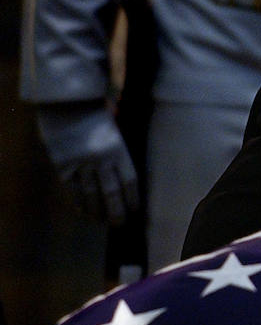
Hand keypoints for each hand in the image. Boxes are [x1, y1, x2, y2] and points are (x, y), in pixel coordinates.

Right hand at [36, 101, 139, 225]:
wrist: (66, 101)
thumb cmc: (95, 114)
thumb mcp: (116, 130)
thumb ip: (119, 152)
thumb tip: (126, 179)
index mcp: (118, 148)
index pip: (130, 181)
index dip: (132, 198)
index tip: (135, 210)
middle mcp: (100, 158)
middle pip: (112, 193)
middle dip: (117, 211)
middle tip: (120, 223)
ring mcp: (80, 162)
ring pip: (91, 195)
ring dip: (97, 211)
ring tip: (103, 222)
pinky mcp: (62, 164)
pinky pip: (72, 190)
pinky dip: (78, 203)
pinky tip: (84, 213)